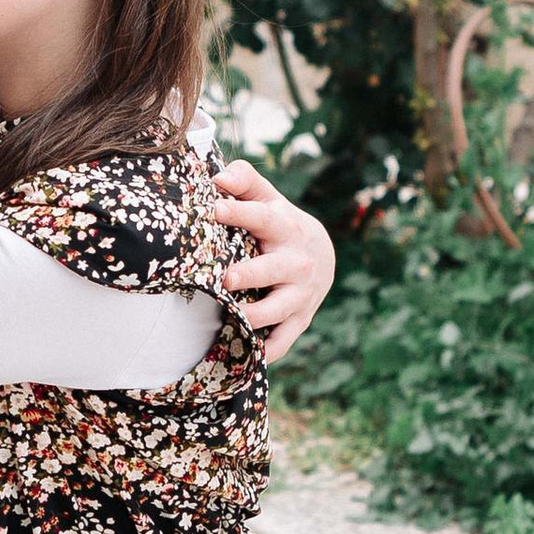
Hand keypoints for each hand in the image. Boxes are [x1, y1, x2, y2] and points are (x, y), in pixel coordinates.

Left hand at [211, 159, 334, 363]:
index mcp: (284, 227)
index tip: (212, 208)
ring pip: (278, 310)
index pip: (260, 217)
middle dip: (250, 274)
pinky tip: (246, 356)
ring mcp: (299, 294)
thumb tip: (219, 177)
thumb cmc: (279, 223)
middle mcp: (296, 262)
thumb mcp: (268, 198)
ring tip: (233, 317)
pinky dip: (267, 351)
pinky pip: (283, 341)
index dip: (236, 212)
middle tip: (226, 278)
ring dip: (256, 316)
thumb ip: (245, 181)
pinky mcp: (299, 320)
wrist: (322, 256)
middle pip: (272, 269)